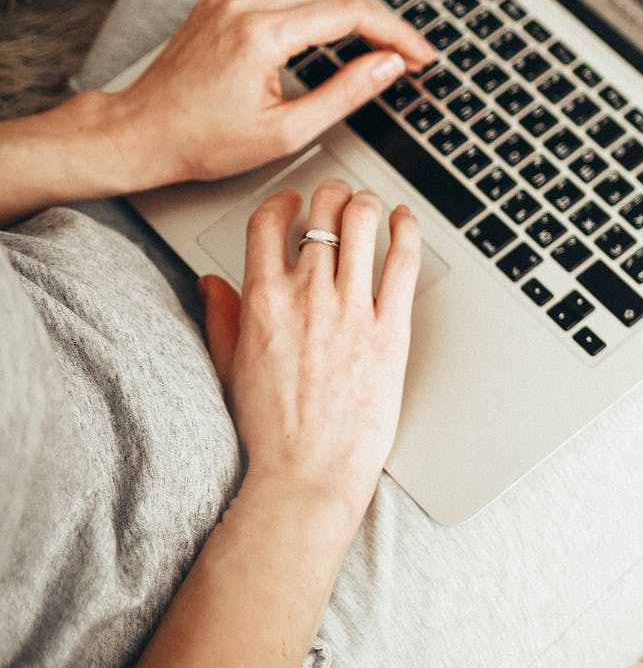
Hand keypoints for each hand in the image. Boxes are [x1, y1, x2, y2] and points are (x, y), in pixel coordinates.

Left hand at [112, 0, 436, 187]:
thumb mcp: (287, 131)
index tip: (419, 55)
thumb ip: (346, 93)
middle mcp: (245, 3)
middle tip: (406, 50)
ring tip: (385, 16)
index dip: (396, 32)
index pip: (351, 13)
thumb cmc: (202, 140)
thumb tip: (389, 65)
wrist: (140, 132)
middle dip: (382, 17)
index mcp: (262, 35)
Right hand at [200, 179, 420, 526]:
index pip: (268, 223)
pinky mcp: (391, 329)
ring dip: (368, 204)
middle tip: (339, 198)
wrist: (308, 472)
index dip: (284, 201)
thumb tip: (209, 281)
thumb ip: (220, 318)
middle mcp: (307, 298)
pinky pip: (404, 262)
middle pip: (323, 214)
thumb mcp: (229, 368)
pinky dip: (408, 231)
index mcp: (262, 302)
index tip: (294, 201)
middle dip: (332, 194)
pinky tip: (406, 221)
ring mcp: (352, 311)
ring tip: (372, 207)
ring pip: (364, 225)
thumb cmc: (270, 429)